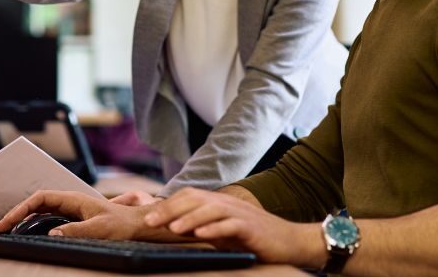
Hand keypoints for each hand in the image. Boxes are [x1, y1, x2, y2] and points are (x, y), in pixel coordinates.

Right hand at [0, 190, 167, 240]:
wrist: (138, 225)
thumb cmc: (122, 225)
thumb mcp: (99, 229)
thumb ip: (76, 231)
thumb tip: (52, 234)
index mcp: (74, 199)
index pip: (41, 198)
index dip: (22, 208)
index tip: (8, 222)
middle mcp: (71, 202)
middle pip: (38, 203)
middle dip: (19, 212)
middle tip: (3, 227)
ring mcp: (73, 209)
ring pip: (43, 210)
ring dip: (27, 218)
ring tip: (12, 229)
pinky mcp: (76, 218)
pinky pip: (51, 217)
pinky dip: (37, 223)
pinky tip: (32, 232)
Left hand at [143, 188, 324, 266]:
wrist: (290, 241)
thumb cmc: (252, 238)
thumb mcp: (223, 231)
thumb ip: (202, 226)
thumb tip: (173, 228)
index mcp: (218, 202)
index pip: (188, 196)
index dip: (166, 205)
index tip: (147, 218)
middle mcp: (227, 203)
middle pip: (195, 198)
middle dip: (170, 209)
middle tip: (150, 222)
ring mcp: (240, 213)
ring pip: (211, 209)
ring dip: (189, 218)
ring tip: (172, 229)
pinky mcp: (252, 228)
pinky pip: (231, 225)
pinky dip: (215, 228)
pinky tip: (202, 234)